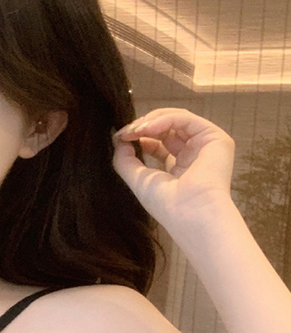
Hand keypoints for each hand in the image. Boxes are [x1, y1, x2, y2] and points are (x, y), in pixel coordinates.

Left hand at [112, 108, 235, 231]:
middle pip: (167, 128)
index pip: (158, 142)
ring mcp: (205, 145)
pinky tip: (147, 129)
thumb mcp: (139, 181)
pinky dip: (165, 119)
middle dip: (143, 126)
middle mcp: (193, 154)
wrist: (190, 214)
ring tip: (134, 130)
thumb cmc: (167, 205)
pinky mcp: (214, 137)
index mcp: (179, 166)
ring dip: (151, 121)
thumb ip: (126, 161)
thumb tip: (118, 140)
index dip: (140, 136)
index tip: (121, 137)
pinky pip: (186, 119)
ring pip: (176, 119)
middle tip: (126, 131)